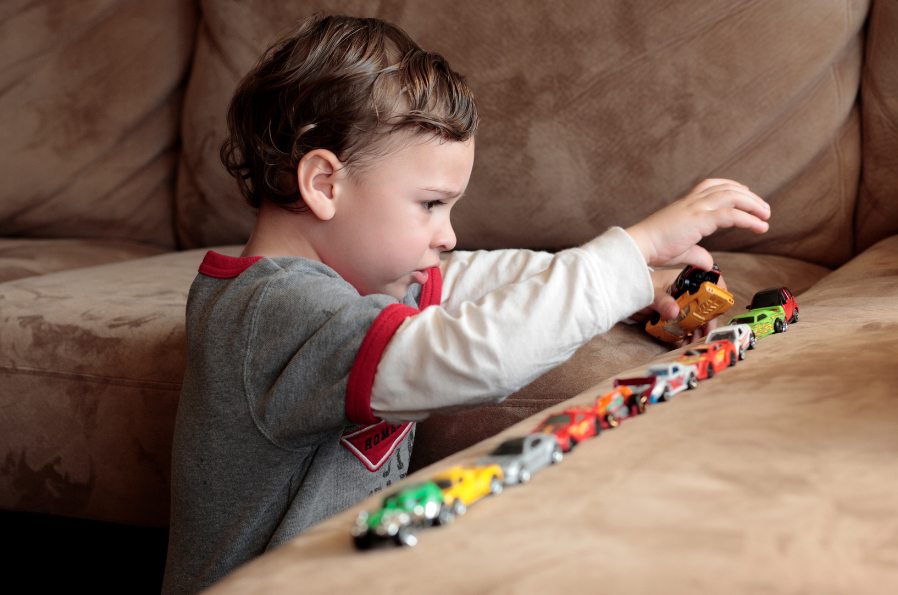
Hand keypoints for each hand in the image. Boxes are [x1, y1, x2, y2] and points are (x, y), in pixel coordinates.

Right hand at [625, 179, 769, 268]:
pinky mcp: (699, 220)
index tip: (745, 193)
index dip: (731, 187)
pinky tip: (760, 226)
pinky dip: (749, 219)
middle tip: (764, 208)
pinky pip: (731, 215)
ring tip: (766, 215)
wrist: (638, 246)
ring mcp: (696, 208)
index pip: (711, 186)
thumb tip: (708, 262)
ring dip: (753, 204)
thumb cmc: (653, 248)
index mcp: (685, 205)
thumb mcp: (680, 250)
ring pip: (732, 196)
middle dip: (749, 196)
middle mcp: (692, 202)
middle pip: (727, 188)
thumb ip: (697, 253)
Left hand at [631, 269, 729, 345]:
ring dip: (696, 331)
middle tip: (705, 335)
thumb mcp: (650, 293)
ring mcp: (680, 305)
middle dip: (707, 321)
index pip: (707, 284)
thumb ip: (661, 301)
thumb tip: (674, 311)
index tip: (718, 310)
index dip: (716, 295)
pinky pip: (684, 326)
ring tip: (692, 342)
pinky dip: (685, 335)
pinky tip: (682, 343)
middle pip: (704, 307)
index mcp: (683, 281)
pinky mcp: (673, 316)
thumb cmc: (638, 286)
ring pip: (695, 319)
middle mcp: (685, 293)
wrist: (624, 295)